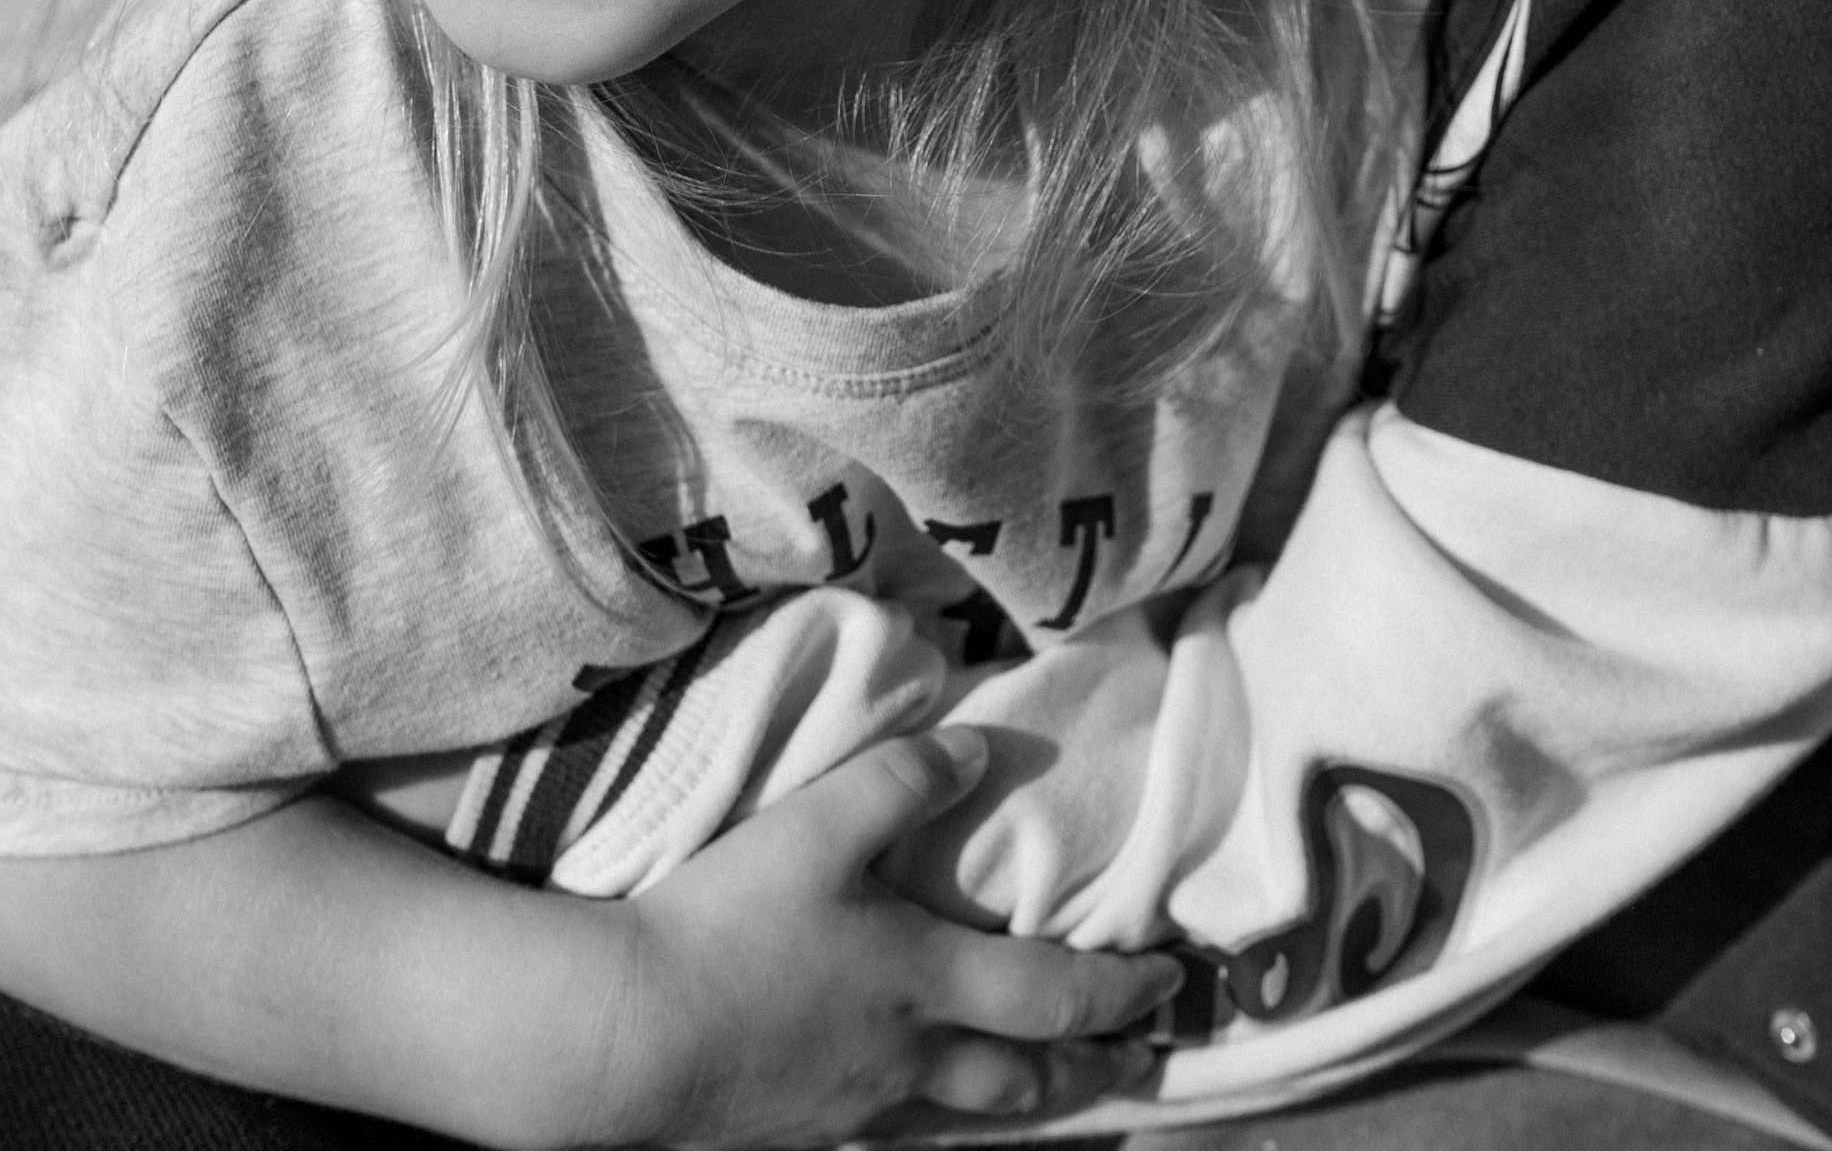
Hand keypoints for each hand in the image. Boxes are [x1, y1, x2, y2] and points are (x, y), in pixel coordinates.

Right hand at [612, 725, 1181, 1147]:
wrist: (631, 1037)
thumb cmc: (730, 922)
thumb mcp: (822, 825)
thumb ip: (906, 779)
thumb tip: (985, 748)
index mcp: (928, 980)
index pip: (1056, 993)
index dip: (1121, 990)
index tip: (1171, 984)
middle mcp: (910, 1056)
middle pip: (1026, 1076)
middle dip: (1091, 1065)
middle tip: (1137, 1061)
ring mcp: (857, 1106)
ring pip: (967, 1114)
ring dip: (1024, 1098)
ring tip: (1048, 1090)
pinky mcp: (803, 1130)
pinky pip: (892, 1130)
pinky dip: (929, 1113)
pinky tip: (913, 1103)